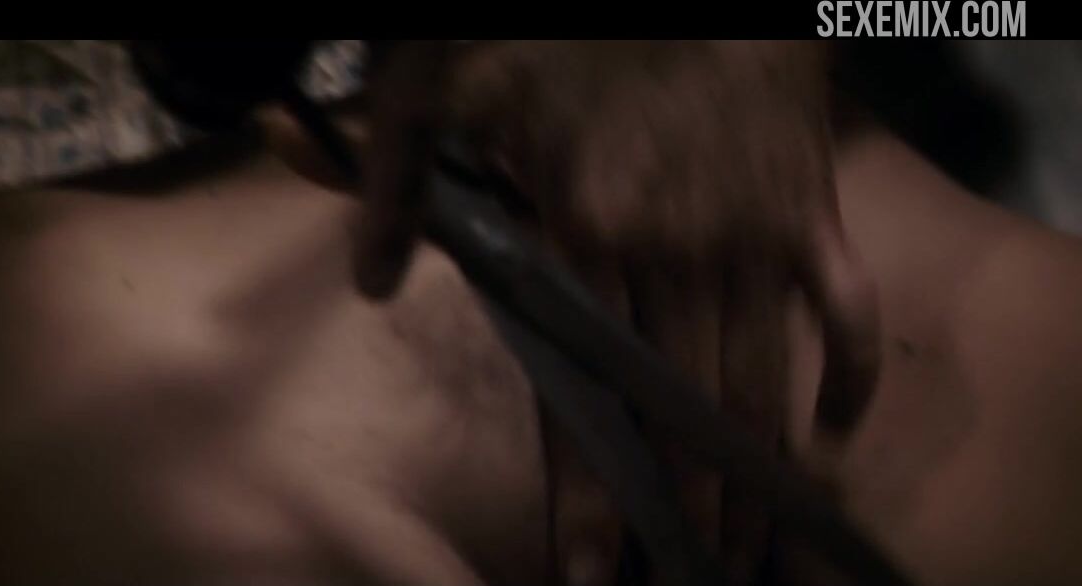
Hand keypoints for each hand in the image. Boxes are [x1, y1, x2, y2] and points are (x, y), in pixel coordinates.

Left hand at [355, 41, 880, 584]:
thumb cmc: (553, 22)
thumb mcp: (439, 79)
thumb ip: (393, 180)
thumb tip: (368, 281)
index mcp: (587, 231)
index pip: (585, 393)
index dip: (590, 491)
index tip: (593, 569)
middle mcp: (679, 254)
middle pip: (680, 410)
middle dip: (680, 508)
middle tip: (682, 576)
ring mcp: (756, 237)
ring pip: (759, 381)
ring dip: (754, 473)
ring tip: (747, 548)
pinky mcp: (810, 211)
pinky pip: (847, 310)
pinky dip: (847, 375)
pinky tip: (835, 436)